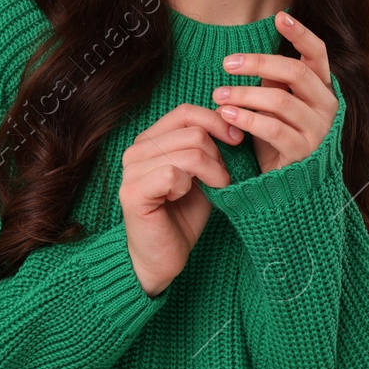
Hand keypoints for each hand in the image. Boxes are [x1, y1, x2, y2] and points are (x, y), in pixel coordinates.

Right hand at [117, 102, 242, 295]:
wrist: (163, 256)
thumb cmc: (184, 215)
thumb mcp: (203, 173)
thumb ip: (210, 147)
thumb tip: (233, 120)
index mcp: (151, 140)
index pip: (186, 112)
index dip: (217, 122)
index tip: (237, 140)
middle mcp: (136, 150)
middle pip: (193, 131)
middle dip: (218, 155)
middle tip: (222, 178)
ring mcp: (131, 170)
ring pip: (190, 152)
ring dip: (212, 172)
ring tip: (213, 188)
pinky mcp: (132, 192)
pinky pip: (174, 174)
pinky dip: (190, 186)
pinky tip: (183, 198)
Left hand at [212, 11, 338, 175]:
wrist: (292, 190)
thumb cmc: (281, 142)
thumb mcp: (278, 109)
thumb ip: (274, 85)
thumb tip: (254, 62)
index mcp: (324, 89)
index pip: (318, 54)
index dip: (301, 34)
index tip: (279, 17)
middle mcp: (327, 106)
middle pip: (295, 72)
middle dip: (258, 63)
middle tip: (227, 64)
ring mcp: (318, 130)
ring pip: (280, 100)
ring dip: (245, 93)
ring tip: (219, 94)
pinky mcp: (303, 152)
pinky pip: (272, 128)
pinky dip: (246, 119)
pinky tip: (226, 114)